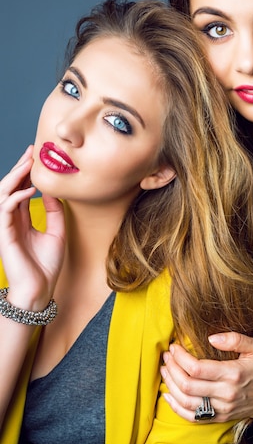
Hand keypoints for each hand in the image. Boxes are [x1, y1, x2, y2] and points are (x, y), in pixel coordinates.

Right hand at [0, 146, 64, 306]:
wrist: (39, 291)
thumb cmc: (46, 266)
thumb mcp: (57, 232)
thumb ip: (55, 212)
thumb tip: (54, 191)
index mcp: (21, 220)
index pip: (20, 190)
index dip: (27, 173)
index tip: (38, 157)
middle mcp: (10, 221)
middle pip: (10, 188)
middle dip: (20, 168)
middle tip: (32, 152)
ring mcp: (5, 227)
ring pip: (3, 195)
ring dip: (15, 177)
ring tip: (28, 164)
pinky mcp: (3, 235)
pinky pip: (4, 210)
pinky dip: (15, 197)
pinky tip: (28, 189)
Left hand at [161, 332, 252, 421]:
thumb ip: (234, 339)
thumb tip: (210, 337)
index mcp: (232, 374)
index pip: (197, 368)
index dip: (180, 358)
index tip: (174, 347)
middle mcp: (225, 394)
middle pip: (188, 385)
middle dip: (172, 369)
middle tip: (167, 356)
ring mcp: (222, 409)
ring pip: (186, 402)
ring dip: (170, 386)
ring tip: (165, 370)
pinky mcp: (220, 418)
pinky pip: (193, 417)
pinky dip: (176, 408)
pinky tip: (168, 395)